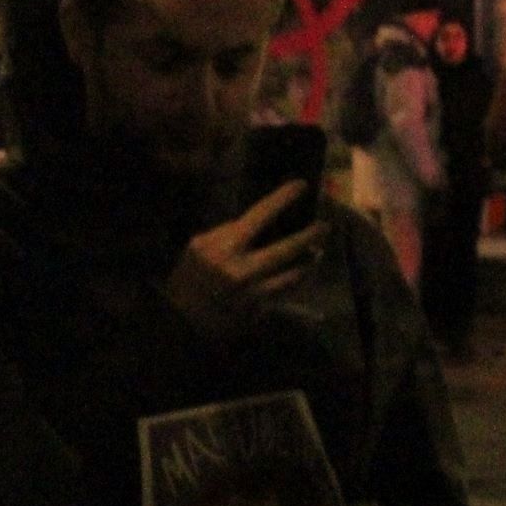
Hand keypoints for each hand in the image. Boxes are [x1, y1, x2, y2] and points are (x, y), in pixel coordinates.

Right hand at [162, 182, 329, 335]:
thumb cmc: (188, 277)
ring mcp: (253, 292)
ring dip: (308, 262)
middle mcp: (243, 269)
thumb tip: (256, 224)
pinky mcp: (259, 310)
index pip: (259, 216)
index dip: (283, 198)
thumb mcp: (198, 247)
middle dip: (310, 235)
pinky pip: (286, 293)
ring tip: (317, 253)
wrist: (180, 319)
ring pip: (293, 275)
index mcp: (224, 249)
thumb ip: (226, 233)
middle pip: (287, 249)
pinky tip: (301, 274)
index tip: (301, 185)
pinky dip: (296, 282)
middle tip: (325, 225)